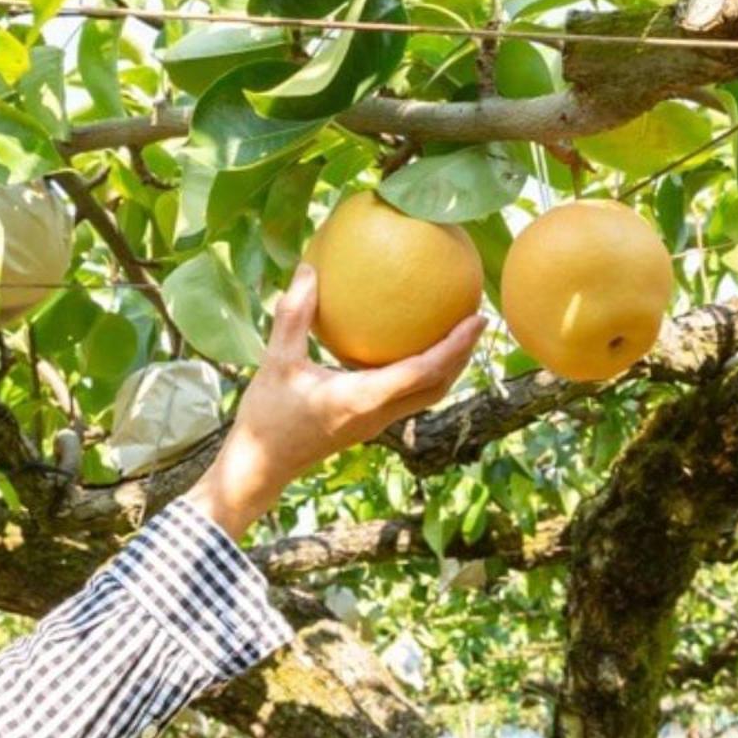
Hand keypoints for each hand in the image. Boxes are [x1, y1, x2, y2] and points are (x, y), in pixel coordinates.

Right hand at [185, 263, 485, 538]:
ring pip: (427, 395)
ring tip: (455, 333)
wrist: (259, 468)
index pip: (425, 371)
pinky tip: (407, 347)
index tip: (478, 319)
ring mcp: (375, 423)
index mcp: (364, 398)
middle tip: (477, 320)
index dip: (456, 346)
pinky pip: (407, 396)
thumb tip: (309, 269)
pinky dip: (422, 373)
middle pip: (439, 386)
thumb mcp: (276, 360)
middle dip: (463, 355)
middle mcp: (379, 413)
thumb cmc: (266, 416)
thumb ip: (294, 315)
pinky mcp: (366, 424)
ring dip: (447, 367)